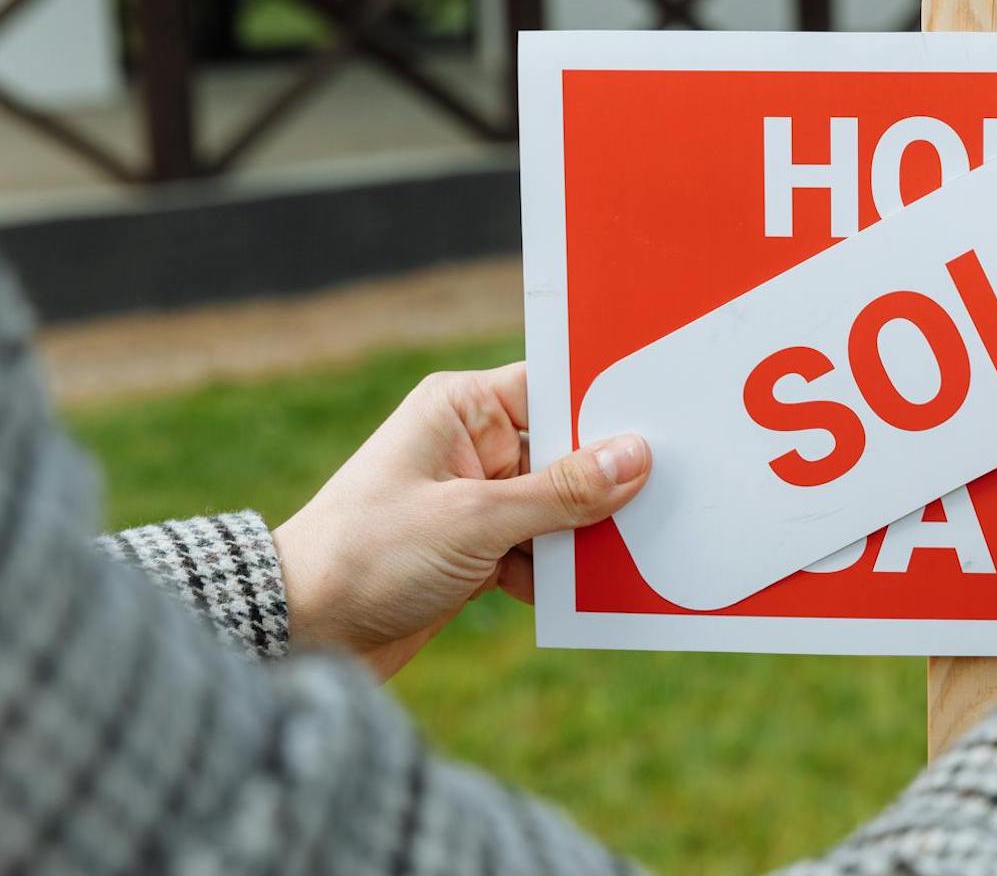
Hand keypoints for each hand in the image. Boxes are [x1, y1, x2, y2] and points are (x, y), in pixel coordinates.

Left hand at [272, 363, 650, 678]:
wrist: (299, 634)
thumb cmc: (367, 556)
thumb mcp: (475, 520)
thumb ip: (560, 492)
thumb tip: (635, 457)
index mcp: (461, 410)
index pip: (554, 389)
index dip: (608, 407)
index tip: (668, 423)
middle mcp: (470, 446)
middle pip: (566, 452)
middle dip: (607, 481)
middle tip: (670, 495)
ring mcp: (474, 500)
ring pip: (559, 506)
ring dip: (587, 534)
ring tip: (636, 551)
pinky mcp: (475, 551)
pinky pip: (541, 549)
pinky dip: (561, 571)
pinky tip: (588, 593)